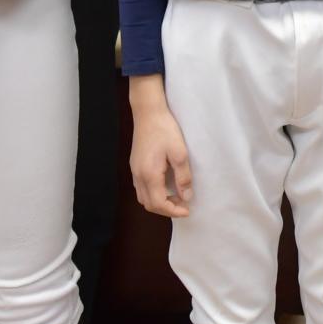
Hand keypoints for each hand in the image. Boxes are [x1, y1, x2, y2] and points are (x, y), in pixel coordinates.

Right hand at [127, 77, 193, 216]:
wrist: (148, 112)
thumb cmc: (164, 129)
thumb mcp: (179, 153)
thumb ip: (183, 177)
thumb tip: (186, 197)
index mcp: (149, 175)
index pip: (158, 204)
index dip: (173, 211)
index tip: (187, 210)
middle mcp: (138, 176)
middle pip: (149, 204)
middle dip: (166, 209)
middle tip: (183, 205)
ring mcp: (134, 170)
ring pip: (143, 197)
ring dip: (159, 203)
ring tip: (175, 197)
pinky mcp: (135, 165)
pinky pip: (141, 188)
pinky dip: (153, 194)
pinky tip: (165, 186)